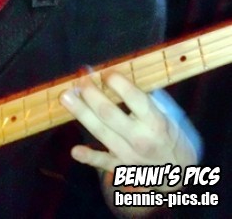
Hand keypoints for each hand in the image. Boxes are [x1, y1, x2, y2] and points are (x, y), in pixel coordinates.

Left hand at [60, 72, 198, 186]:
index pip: (134, 98)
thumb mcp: (167, 114)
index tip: (105, 72)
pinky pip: (102, 162)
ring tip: (65, 96)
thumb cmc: (170, 135)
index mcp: (155, 121)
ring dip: (81, 112)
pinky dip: (88, 157)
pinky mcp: (120, 168)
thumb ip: (144, 98)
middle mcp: (141, 138)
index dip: (117, 83)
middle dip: (91, 94)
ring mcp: (129, 155)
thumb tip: (118, 76)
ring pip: (100, 132)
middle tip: (80, 80)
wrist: (179, 174)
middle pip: (109, 113)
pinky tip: (74, 150)